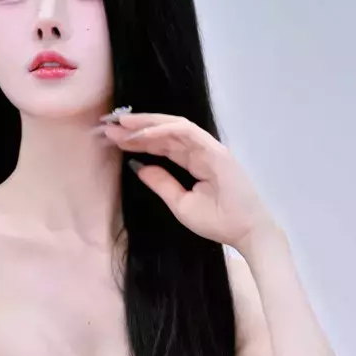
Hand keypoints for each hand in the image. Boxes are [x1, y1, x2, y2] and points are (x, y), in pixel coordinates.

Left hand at [96, 108, 274, 249]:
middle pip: (164, 131)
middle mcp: (200, 150)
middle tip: (109, 125)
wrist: (246, 231)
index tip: (113, 139)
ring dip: (146, 124)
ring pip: (173, 126)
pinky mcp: (215, 150)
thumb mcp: (180, 203)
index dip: (137, 140)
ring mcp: (209, 148)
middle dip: (136, 128)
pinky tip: (142, 133)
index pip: (162, 145)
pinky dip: (163, 130)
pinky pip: (186, 133)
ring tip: (121, 125)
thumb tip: (139, 167)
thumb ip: (161, 183)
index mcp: (194, 162)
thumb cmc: (218, 222)